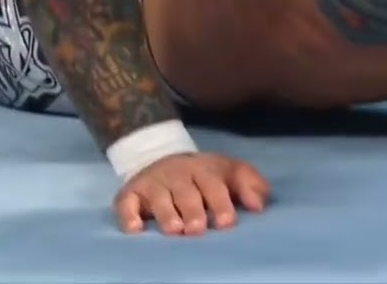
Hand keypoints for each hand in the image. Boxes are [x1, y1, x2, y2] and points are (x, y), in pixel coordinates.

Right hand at [113, 152, 271, 234]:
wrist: (159, 156)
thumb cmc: (204, 175)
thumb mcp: (229, 173)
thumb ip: (249, 186)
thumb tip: (260, 206)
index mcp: (204, 170)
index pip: (214, 185)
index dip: (221, 203)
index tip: (227, 222)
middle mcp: (177, 174)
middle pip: (187, 192)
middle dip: (193, 210)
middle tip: (198, 229)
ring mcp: (153, 183)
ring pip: (159, 198)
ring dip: (166, 214)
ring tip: (174, 230)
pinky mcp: (130, 193)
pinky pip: (126, 203)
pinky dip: (128, 215)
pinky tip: (135, 229)